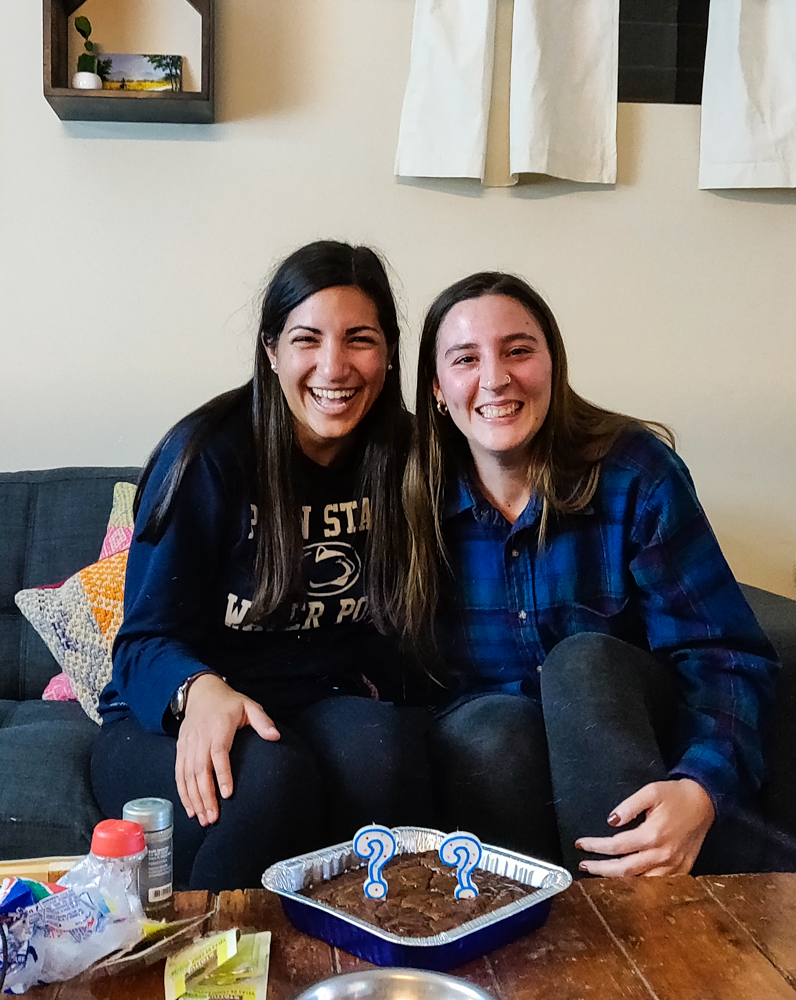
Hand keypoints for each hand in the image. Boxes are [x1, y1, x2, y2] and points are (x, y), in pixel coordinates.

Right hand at [175, 674, 279, 825]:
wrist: (201, 693)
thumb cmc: (229, 703)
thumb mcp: (249, 705)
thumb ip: (262, 721)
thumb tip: (275, 737)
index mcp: (219, 726)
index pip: (219, 753)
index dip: (222, 774)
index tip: (227, 794)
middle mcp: (200, 737)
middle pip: (200, 769)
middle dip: (205, 795)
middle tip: (213, 817)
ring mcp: (188, 744)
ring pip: (187, 775)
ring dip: (194, 799)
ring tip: (203, 819)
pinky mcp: (180, 749)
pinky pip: (179, 774)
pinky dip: (183, 793)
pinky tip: (190, 809)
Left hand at [575, 778, 715, 876]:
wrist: (705, 802)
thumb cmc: (676, 796)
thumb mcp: (650, 791)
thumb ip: (629, 806)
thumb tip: (611, 821)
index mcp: (653, 835)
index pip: (616, 846)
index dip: (596, 846)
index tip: (581, 845)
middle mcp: (663, 855)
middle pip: (624, 870)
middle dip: (600, 869)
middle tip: (583, 865)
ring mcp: (674, 866)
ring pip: (640, 882)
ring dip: (618, 881)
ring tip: (600, 875)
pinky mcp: (682, 870)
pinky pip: (658, 885)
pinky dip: (640, 886)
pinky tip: (627, 881)